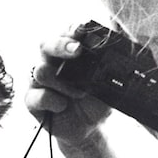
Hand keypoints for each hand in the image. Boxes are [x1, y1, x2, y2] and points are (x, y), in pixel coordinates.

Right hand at [24, 32, 112, 148]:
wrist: (89, 128)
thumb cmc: (95, 100)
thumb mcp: (109, 82)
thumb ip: (112, 63)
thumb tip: (124, 41)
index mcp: (68, 53)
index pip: (66, 34)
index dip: (72, 30)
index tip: (82, 30)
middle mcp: (51, 62)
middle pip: (46, 45)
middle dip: (61, 45)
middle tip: (77, 50)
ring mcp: (39, 81)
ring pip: (40, 71)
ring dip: (62, 82)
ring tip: (79, 93)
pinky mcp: (33, 101)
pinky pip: (37, 96)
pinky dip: (53, 100)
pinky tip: (62, 106)